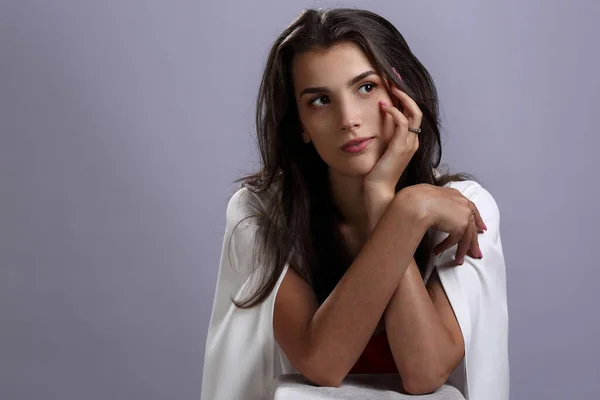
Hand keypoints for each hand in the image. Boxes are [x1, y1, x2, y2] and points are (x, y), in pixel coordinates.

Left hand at [363, 69, 421, 196]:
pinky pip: (402, 124)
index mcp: (409, 141)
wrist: (377, 191)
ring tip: (390, 87)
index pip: (412, 113)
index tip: (392, 85)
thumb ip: (382, 133)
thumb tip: (377, 115)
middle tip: (392, 78)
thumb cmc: (376, 173)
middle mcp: (413, 141)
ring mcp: (408, 144)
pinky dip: (395, 112)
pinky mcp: (400, 148)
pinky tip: (383, 106)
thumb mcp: (380, 149)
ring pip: (413, 113)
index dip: (404, 97)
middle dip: (405, 92)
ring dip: (401, 98)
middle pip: (416, 109)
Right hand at [400, 184, 486, 263]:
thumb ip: (438, 205)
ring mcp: (464, 215)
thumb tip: (432, 210)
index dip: (477, 220)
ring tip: (458, 260)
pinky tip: (437, 250)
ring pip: (467, 237)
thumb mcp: (431, 198)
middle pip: (473, 226)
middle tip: (477, 252)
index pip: (471, 209)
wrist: (418, 202)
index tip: (482, 228)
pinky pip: (454, 241)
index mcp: (456, 196)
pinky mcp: (460, 226)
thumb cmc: (418, 199)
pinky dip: (445, 247)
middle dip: (474, 241)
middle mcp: (463, 205)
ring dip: (461, 250)